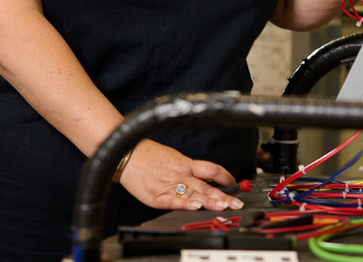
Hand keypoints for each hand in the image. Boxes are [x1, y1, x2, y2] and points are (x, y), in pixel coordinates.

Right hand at [117, 139, 244, 211]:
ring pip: (193, 194)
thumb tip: (203, 175)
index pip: (211, 169)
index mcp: (184, 163)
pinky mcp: (157, 197)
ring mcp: (169, 186)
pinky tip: (195, 207)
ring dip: (209, 202)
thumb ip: (187, 167)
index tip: (234, 184)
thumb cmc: (147, 155)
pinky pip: (174, 202)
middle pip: (206, 185)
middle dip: (223, 196)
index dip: (225, 176)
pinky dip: (185, 205)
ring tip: (223, 207)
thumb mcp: (172, 156)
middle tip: (236, 203)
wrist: (126, 154)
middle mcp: (179, 174)